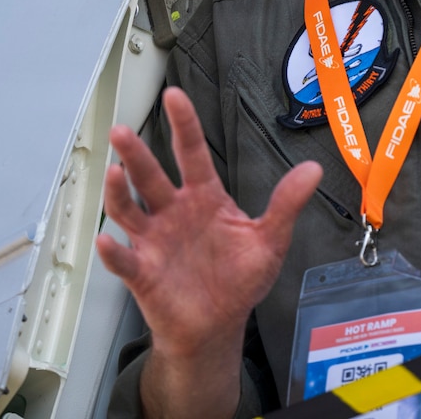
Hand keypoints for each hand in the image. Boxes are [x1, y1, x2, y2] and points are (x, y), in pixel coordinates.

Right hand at [96, 87, 321, 418]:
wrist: (218, 325)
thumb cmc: (238, 280)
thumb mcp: (269, 240)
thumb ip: (286, 203)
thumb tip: (313, 170)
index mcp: (204, 198)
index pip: (193, 154)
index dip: (184, 125)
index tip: (174, 96)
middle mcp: (174, 212)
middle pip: (151, 176)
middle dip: (136, 154)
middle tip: (123, 131)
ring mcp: (155, 240)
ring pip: (129, 209)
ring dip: (118, 192)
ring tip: (114, 173)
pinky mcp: (143, 272)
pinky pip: (124, 260)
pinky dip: (113, 251)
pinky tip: (107, 240)